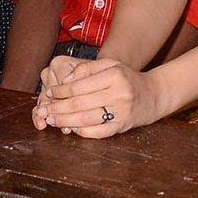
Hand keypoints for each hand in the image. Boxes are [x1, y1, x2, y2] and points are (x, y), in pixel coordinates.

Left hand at [34, 58, 163, 138]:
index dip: (61, 91)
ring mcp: (121, 113)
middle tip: (44, 110)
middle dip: (57, 108)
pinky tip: (71, 128)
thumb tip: (65, 80)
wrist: (153, 95)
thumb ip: (87, 68)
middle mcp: (119, 94)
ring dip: (65, 121)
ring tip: (51, 120)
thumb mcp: (110, 65)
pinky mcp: (122, 127)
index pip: (80, 85)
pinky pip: (98, 132)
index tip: (50, 93)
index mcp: (114, 76)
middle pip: (79, 104)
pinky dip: (82, 132)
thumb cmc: (127, 78)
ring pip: (86, 120)